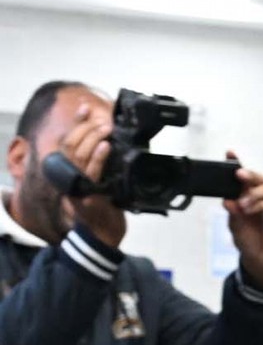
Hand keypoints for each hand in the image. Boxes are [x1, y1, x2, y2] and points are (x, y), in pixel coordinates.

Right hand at [53, 101, 123, 246]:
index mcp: (68, 171)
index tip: (85, 106)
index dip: (76, 123)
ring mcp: (77, 187)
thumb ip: (100, 166)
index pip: (68, 141)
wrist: (104, 238)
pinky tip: (106, 147)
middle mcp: (68, 177)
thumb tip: (111, 143)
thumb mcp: (101, 183)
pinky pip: (91, 173)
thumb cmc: (104, 211)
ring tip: (105, 128)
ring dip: (92, 138)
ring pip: (78, 155)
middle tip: (104, 122)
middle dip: (86, 129)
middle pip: (71, 144)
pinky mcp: (88, 197)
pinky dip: (98, 158)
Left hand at [223, 154, 262, 290]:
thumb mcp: (234, 225)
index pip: (243, 177)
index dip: (236, 163)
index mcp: (247, 196)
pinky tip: (250, 210)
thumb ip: (232, 213)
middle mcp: (261, 198)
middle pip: (260, 179)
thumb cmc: (248, 240)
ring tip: (243, 203)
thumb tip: (228, 201)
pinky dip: (262, 205)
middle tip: (239, 174)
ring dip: (256, 193)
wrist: (260, 260)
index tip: (229, 152)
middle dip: (250, 174)